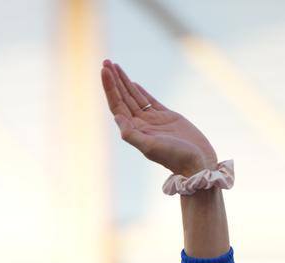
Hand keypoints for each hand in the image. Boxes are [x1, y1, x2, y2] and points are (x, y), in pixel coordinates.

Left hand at [101, 60, 217, 176]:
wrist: (197, 162)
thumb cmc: (174, 157)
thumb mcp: (151, 146)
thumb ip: (132, 135)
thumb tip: (117, 119)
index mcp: (134, 131)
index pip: (117, 105)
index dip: (110, 87)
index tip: (104, 70)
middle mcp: (140, 125)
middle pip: (122, 98)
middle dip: (114, 80)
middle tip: (105, 61)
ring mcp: (153, 120)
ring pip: (134, 97)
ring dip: (123, 82)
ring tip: (114, 66)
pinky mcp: (166, 117)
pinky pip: (149, 100)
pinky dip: (140, 91)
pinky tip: (132, 83)